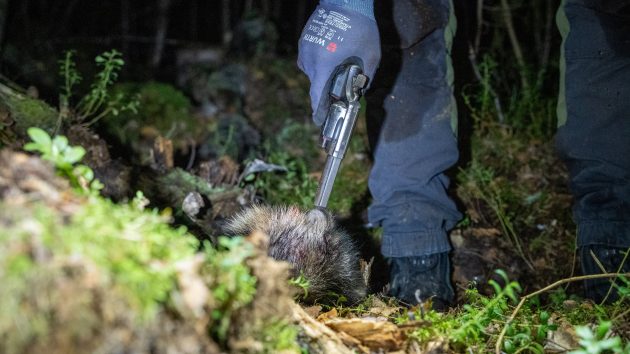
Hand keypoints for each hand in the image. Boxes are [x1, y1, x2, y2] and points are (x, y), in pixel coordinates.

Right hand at [297, 3, 379, 125]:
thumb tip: (361, 91)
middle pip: (315, 84)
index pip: (316, 95)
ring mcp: (304, 49)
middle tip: (337, 92)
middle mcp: (310, 59)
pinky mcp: (304, 41)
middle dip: (325, 90)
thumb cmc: (360, 27)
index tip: (319, 121)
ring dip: (322, 75)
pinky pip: (309, 60)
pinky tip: (331, 56)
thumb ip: (367, 77)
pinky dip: (318, 63)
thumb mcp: (371, 56)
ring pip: (311, 72)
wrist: (346, 0)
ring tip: (337, 68)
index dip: (318, 110)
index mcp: (324, 65)